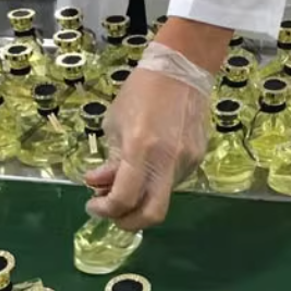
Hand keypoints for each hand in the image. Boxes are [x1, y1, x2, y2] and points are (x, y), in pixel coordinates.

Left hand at [84, 67, 210, 230]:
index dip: (104, 210)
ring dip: (141, 198)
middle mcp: (166, 161)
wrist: (183, 68)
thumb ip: (109, 160)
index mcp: (140, 149)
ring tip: (128, 181)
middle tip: (114, 214)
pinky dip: (156, 182)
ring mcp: (186, 162)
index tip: (93, 205)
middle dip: (129, 222)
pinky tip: (149, 165)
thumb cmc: (142, 91)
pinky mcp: (197, 159)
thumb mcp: (114, 123)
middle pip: (151, 215)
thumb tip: (98, 185)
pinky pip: (173, 182)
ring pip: (162, 198)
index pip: (123, 198)